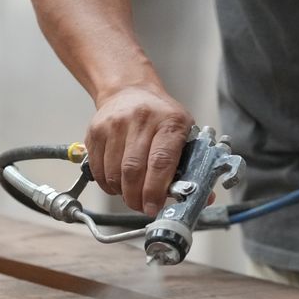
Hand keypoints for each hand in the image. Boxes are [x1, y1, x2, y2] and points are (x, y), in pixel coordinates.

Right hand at [86, 84, 192, 216]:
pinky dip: (107, 184)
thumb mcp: (184, 132)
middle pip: (133, 170)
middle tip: (142, 207)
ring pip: (114, 172)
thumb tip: (203, 198)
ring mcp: (115, 124)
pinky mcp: (96, 131)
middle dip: (137, 197)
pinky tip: (117, 183)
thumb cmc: (160, 116)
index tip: (154, 207)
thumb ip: (192, 166)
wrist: (129, 91)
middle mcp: (141, 120)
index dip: (156, 190)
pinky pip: (98, 169)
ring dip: (122, 193)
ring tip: (131, 195)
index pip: (161, 161)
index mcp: (170, 122)